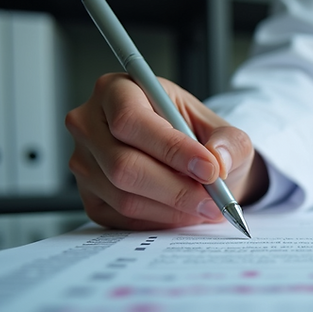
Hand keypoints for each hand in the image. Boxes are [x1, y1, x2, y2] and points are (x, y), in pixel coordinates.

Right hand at [65, 73, 268, 229]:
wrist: (188, 161)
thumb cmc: (198, 137)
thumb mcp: (223, 130)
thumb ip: (229, 141)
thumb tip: (218, 160)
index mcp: (117, 90)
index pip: (131, 120)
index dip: (172, 149)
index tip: (209, 169)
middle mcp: (89, 123)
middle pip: (123, 164)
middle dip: (176, 189)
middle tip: (213, 201)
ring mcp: (83, 162)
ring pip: (124, 196)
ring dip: (172, 209)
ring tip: (205, 207)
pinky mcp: (88, 196)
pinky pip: (121, 218)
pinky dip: (160, 221)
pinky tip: (182, 212)